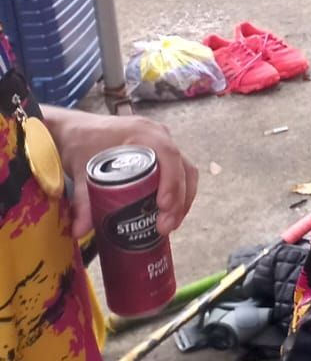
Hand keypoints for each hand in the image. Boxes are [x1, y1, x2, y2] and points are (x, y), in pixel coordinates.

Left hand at [44, 107, 198, 239]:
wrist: (75, 128)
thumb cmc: (79, 141)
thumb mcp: (80, 170)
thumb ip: (82, 201)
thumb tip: (80, 231)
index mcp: (141, 132)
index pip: (168, 155)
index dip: (172, 181)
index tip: (163, 206)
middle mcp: (157, 135)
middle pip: (182, 168)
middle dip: (179, 200)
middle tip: (165, 226)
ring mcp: (162, 142)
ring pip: (185, 171)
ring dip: (182, 199)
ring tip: (169, 224)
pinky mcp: (160, 152)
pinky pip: (179, 170)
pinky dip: (178, 192)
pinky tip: (169, 212)